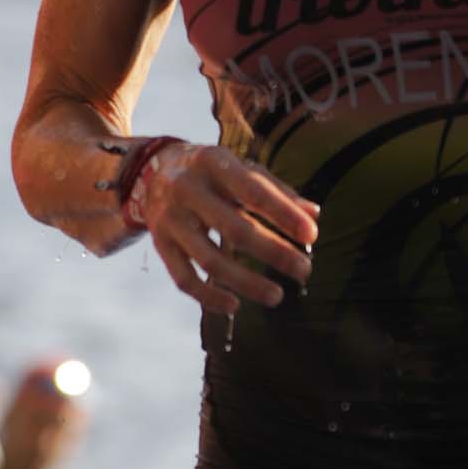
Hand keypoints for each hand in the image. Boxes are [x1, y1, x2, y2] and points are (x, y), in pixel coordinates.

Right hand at [138, 142, 318, 318]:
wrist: (153, 171)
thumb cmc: (213, 173)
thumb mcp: (241, 168)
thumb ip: (277, 191)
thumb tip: (314, 215)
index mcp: (213, 162)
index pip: (253, 191)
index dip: (284, 215)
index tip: (312, 236)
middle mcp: (187, 188)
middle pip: (235, 229)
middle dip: (274, 253)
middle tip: (304, 271)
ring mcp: (170, 218)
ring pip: (211, 260)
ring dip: (247, 283)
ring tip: (277, 296)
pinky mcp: (160, 243)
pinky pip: (183, 278)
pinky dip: (209, 297)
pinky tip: (234, 306)